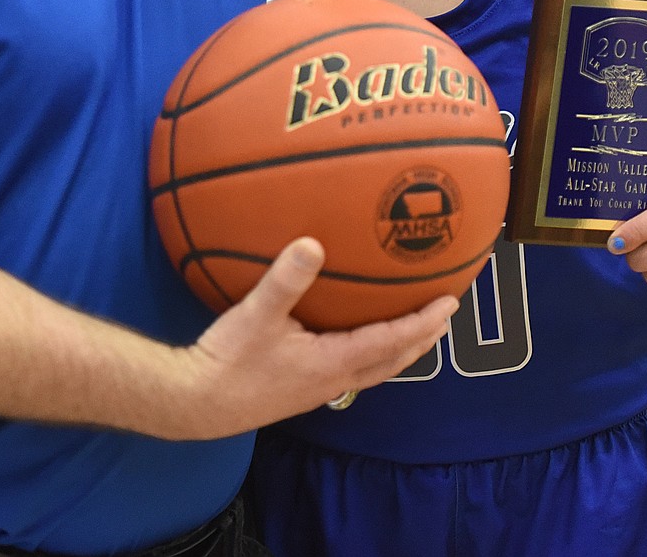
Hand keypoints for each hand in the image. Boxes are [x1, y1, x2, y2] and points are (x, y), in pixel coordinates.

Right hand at [178, 237, 456, 437]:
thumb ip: (287, 279)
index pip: (391, 341)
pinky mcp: (302, 388)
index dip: (422, 322)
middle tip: (445, 314)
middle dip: (421, 337)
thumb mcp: (256, 314)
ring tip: (415, 327)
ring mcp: (318, 388)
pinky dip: (371, 351)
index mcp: (332, 362)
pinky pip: (353, 369)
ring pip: (374, 368)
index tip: (449, 303)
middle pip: (392, 360)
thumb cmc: (229, 361)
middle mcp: (334, 379)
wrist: (196, 402)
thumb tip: (314, 242)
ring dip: (399, 348)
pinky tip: (358, 337)